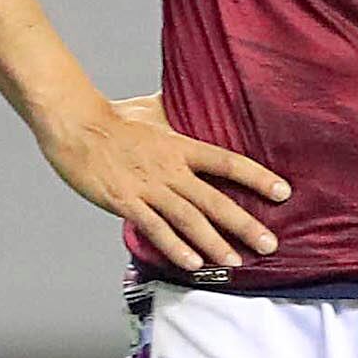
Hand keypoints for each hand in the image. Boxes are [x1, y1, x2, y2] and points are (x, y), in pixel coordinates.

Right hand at [36, 93, 288, 273]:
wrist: (74, 123)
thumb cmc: (112, 116)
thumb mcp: (153, 109)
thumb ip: (177, 109)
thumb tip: (194, 94)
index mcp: (180, 145)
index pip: (228, 162)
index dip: (258, 177)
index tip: (283, 193)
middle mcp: (170, 169)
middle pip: (216, 200)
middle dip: (245, 225)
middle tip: (270, 245)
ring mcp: (148, 187)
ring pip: (189, 220)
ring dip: (215, 243)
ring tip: (235, 262)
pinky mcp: (126, 202)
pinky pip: (155, 229)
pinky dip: (175, 248)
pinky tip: (193, 263)